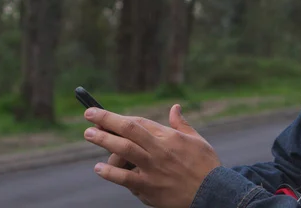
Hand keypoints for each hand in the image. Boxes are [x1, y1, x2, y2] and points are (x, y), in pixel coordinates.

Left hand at [83, 104, 220, 207]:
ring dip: (104, 140)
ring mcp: (152, 169)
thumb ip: (181, 124)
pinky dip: (110, 172)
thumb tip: (174, 107)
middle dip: (107, 120)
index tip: (105, 114)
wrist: (212, 194)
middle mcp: (159, 150)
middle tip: (89, 116)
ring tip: (90, 134)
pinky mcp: (149, 187)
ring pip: (124, 150)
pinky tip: (99, 168)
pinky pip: (124, 178)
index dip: (120, 117)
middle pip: (129, 130)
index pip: (140, 122)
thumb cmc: (206, 166)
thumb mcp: (198, 140)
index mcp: (170, 137)